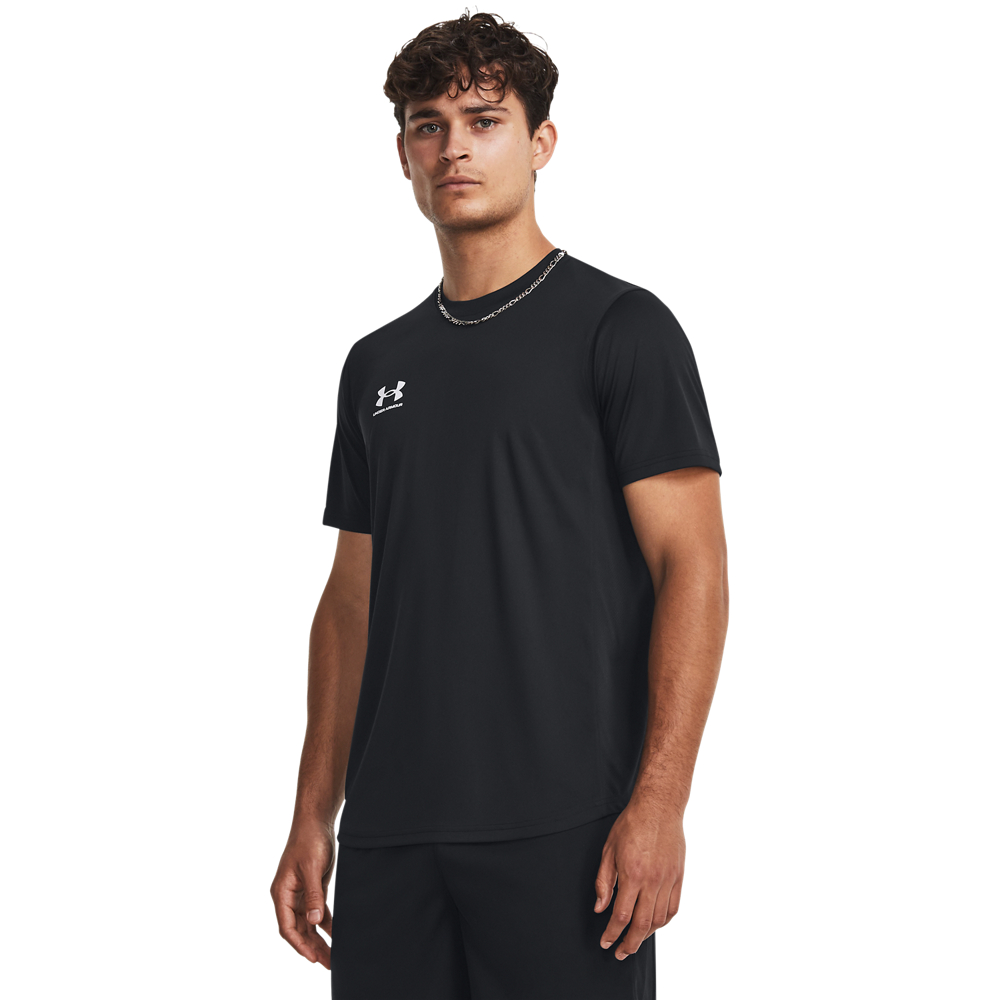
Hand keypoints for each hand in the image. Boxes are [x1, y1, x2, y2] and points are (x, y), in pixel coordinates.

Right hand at [270, 821, 334, 968]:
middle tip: (327, 963)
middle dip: (312, 947)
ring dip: (319, 939)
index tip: (312, 957)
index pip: (287, 926)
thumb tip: (314, 920)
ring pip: (309, 923)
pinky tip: (335, 935)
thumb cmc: (309, 840)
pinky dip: (325, 923)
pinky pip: (318, 911)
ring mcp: (300, 893)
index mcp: (282, 892)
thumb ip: (313, 894)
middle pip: (299, 929)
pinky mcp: (313, 888)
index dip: (299, 944)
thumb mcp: (312, 867)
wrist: (316, 821)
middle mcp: (289, 896)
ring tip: (332, 956)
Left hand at [593, 799, 684, 958]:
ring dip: (647, 935)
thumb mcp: (608, 850)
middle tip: (620, 952)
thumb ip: (604, 881)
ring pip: (659, 919)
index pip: (621, 915)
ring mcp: (668, 880)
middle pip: (642, 924)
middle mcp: (652, 881)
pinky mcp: (678, 877)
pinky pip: (673, 907)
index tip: (606, 942)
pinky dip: (664, 921)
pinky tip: (654, 925)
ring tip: (636, 940)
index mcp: (632, 874)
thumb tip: (600, 908)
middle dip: (630, 943)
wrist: (658, 808)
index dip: (612, 933)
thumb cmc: (631, 824)